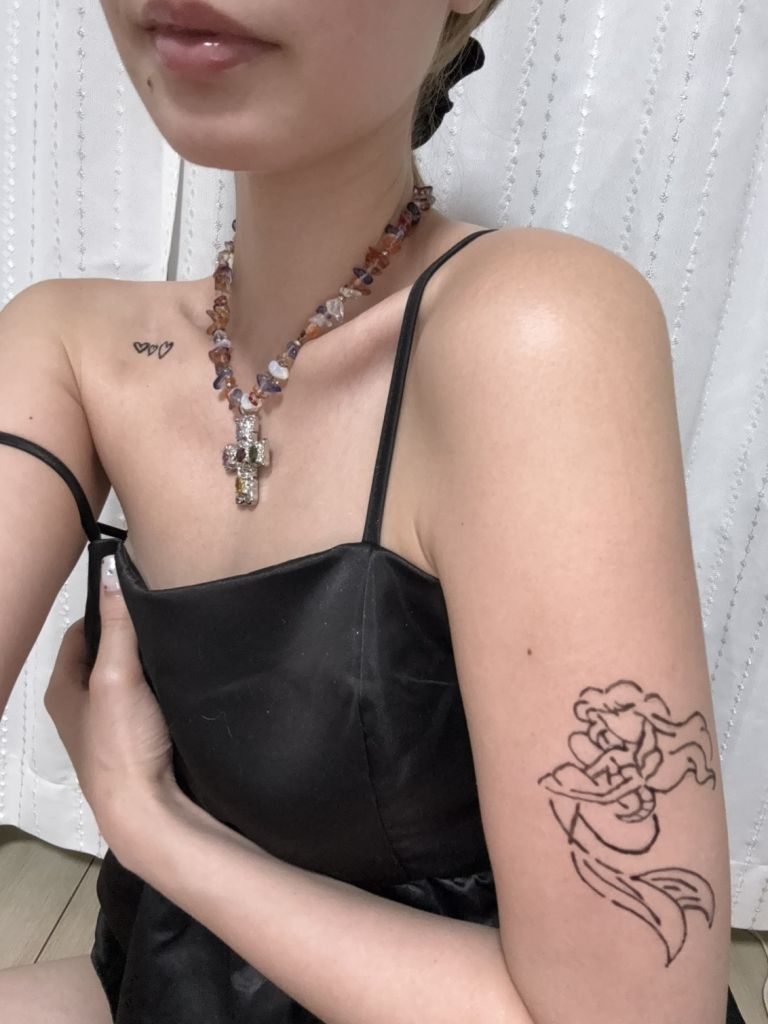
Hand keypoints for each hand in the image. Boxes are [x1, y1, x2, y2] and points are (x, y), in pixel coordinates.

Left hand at [44, 553, 175, 848]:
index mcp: (62, 690)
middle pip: (104, 655)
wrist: (147, 809)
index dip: (104, 611)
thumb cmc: (121, 743)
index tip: (138, 597)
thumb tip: (111, 571)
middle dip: (130, 636)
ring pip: (128, 679)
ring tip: (177, 641)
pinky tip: (183, 678)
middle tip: (163, 616)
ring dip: (149, 662)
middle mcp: (80, 707)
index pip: (79, 633)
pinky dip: (162, 687)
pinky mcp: (137, 741)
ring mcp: (109, 727)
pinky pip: (147, 700)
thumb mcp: (116, 676)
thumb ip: (117, 625)